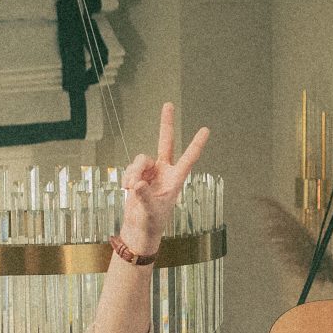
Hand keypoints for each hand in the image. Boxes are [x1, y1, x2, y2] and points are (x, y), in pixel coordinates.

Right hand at [119, 103, 209, 253]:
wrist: (138, 228)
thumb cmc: (151, 222)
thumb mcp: (150, 211)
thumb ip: (144, 197)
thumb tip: (137, 183)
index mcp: (176, 179)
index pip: (189, 158)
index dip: (197, 144)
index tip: (206, 129)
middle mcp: (164, 171)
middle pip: (165, 142)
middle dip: (166, 123)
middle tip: (168, 104)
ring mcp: (150, 172)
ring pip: (140, 159)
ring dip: (133, 171)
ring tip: (131, 188)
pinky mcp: (137, 175)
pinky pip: (131, 167)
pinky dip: (128, 176)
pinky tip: (127, 188)